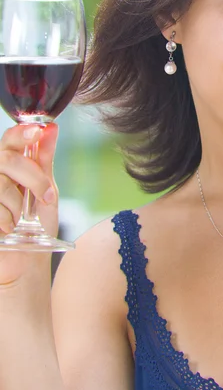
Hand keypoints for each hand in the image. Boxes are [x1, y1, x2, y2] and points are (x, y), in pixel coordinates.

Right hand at [0, 123, 58, 287]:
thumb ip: (45, 160)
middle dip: (33, 179)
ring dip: (18, 206)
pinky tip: (8, 228)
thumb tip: (51, 128)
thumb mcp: (47, 190)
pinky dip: (6, 220)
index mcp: (10, 165)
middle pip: (7, 159)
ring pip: (1, 184)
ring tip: (21, 220)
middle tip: (46, 198)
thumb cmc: (37, 226)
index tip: (37, 131)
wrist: (27, 261)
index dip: (21, 133)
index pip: (10, 138)